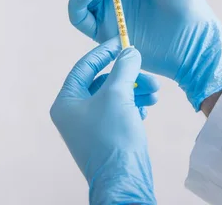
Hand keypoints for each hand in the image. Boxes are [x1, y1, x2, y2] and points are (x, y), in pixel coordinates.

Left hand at [50, 38, 157, 203]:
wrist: (124, 180)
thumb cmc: (114, 137)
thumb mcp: (118, 95)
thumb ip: (123, 68)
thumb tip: (130, 51)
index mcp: (66, 102)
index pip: (84, 67)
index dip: (104, 52)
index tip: (123, 41)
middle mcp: (73, 113)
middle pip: (102, 82)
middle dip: (127, 76)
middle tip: (148, 74)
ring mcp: (88, 126)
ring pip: (113, 97)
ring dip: (135, 91)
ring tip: (155, 93)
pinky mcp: (104, 136)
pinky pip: (118, 112)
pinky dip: (133, 106)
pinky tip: (146, 108)